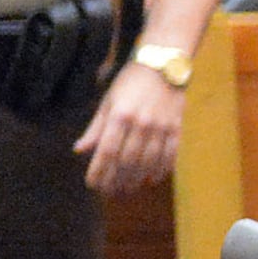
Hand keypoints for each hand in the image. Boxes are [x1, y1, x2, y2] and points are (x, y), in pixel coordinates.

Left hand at [73, 64, 183, 194]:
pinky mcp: (176, 128)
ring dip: (137, 178)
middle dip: (117, 179)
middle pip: (127, 160)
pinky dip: (161, 169)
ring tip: (128, 189)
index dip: (99, 171)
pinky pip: (170, 155)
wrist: (164, 66)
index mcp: (120, 115)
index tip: (93, 184)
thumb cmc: (131, 82)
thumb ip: (96, 128)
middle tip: (110, 192)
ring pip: (148, 161)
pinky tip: (152, 179)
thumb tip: (80, 150)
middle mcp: (141, 123)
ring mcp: (161, 127)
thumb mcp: (108, 101)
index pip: (107, 151)